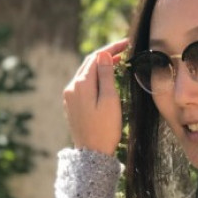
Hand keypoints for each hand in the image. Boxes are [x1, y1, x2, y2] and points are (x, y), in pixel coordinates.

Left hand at [63, 38, 129, 154]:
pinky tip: (103, 81)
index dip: (112, 48)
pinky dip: (94, 78)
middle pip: (89, 63)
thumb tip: (104, 55)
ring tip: (116, 64)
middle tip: (123, 51)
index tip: (127, 43)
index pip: (97, 57)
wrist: (92, 154)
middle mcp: (72, 87)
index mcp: (82, 84)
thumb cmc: (105, 129)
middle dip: (105, 55)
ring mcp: (70, 96)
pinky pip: (83, 85)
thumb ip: (106, 76)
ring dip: (99, 67)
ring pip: (85, 74)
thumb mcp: (110, 101)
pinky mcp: (71, 105)